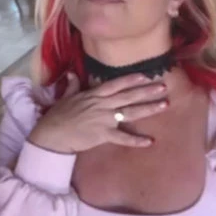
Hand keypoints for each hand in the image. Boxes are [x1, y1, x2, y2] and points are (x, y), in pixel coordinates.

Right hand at [28, 72, 167, 153]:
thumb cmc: (58, 116)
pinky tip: (150, 141)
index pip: (116, 84)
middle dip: (147, 91)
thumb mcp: (66, 97)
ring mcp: (104, 119)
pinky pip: (123, 138)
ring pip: (130, 112)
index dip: (131, 79)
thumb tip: (71, 73)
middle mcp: (102, 104)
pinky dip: (136, 140)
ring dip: (148, 108)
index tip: (146, 76)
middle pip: (129, 96)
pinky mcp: (103, 135)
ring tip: (164, 104)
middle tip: (164, 87)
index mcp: (94, 94)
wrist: (51, 135)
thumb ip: (73, 85)